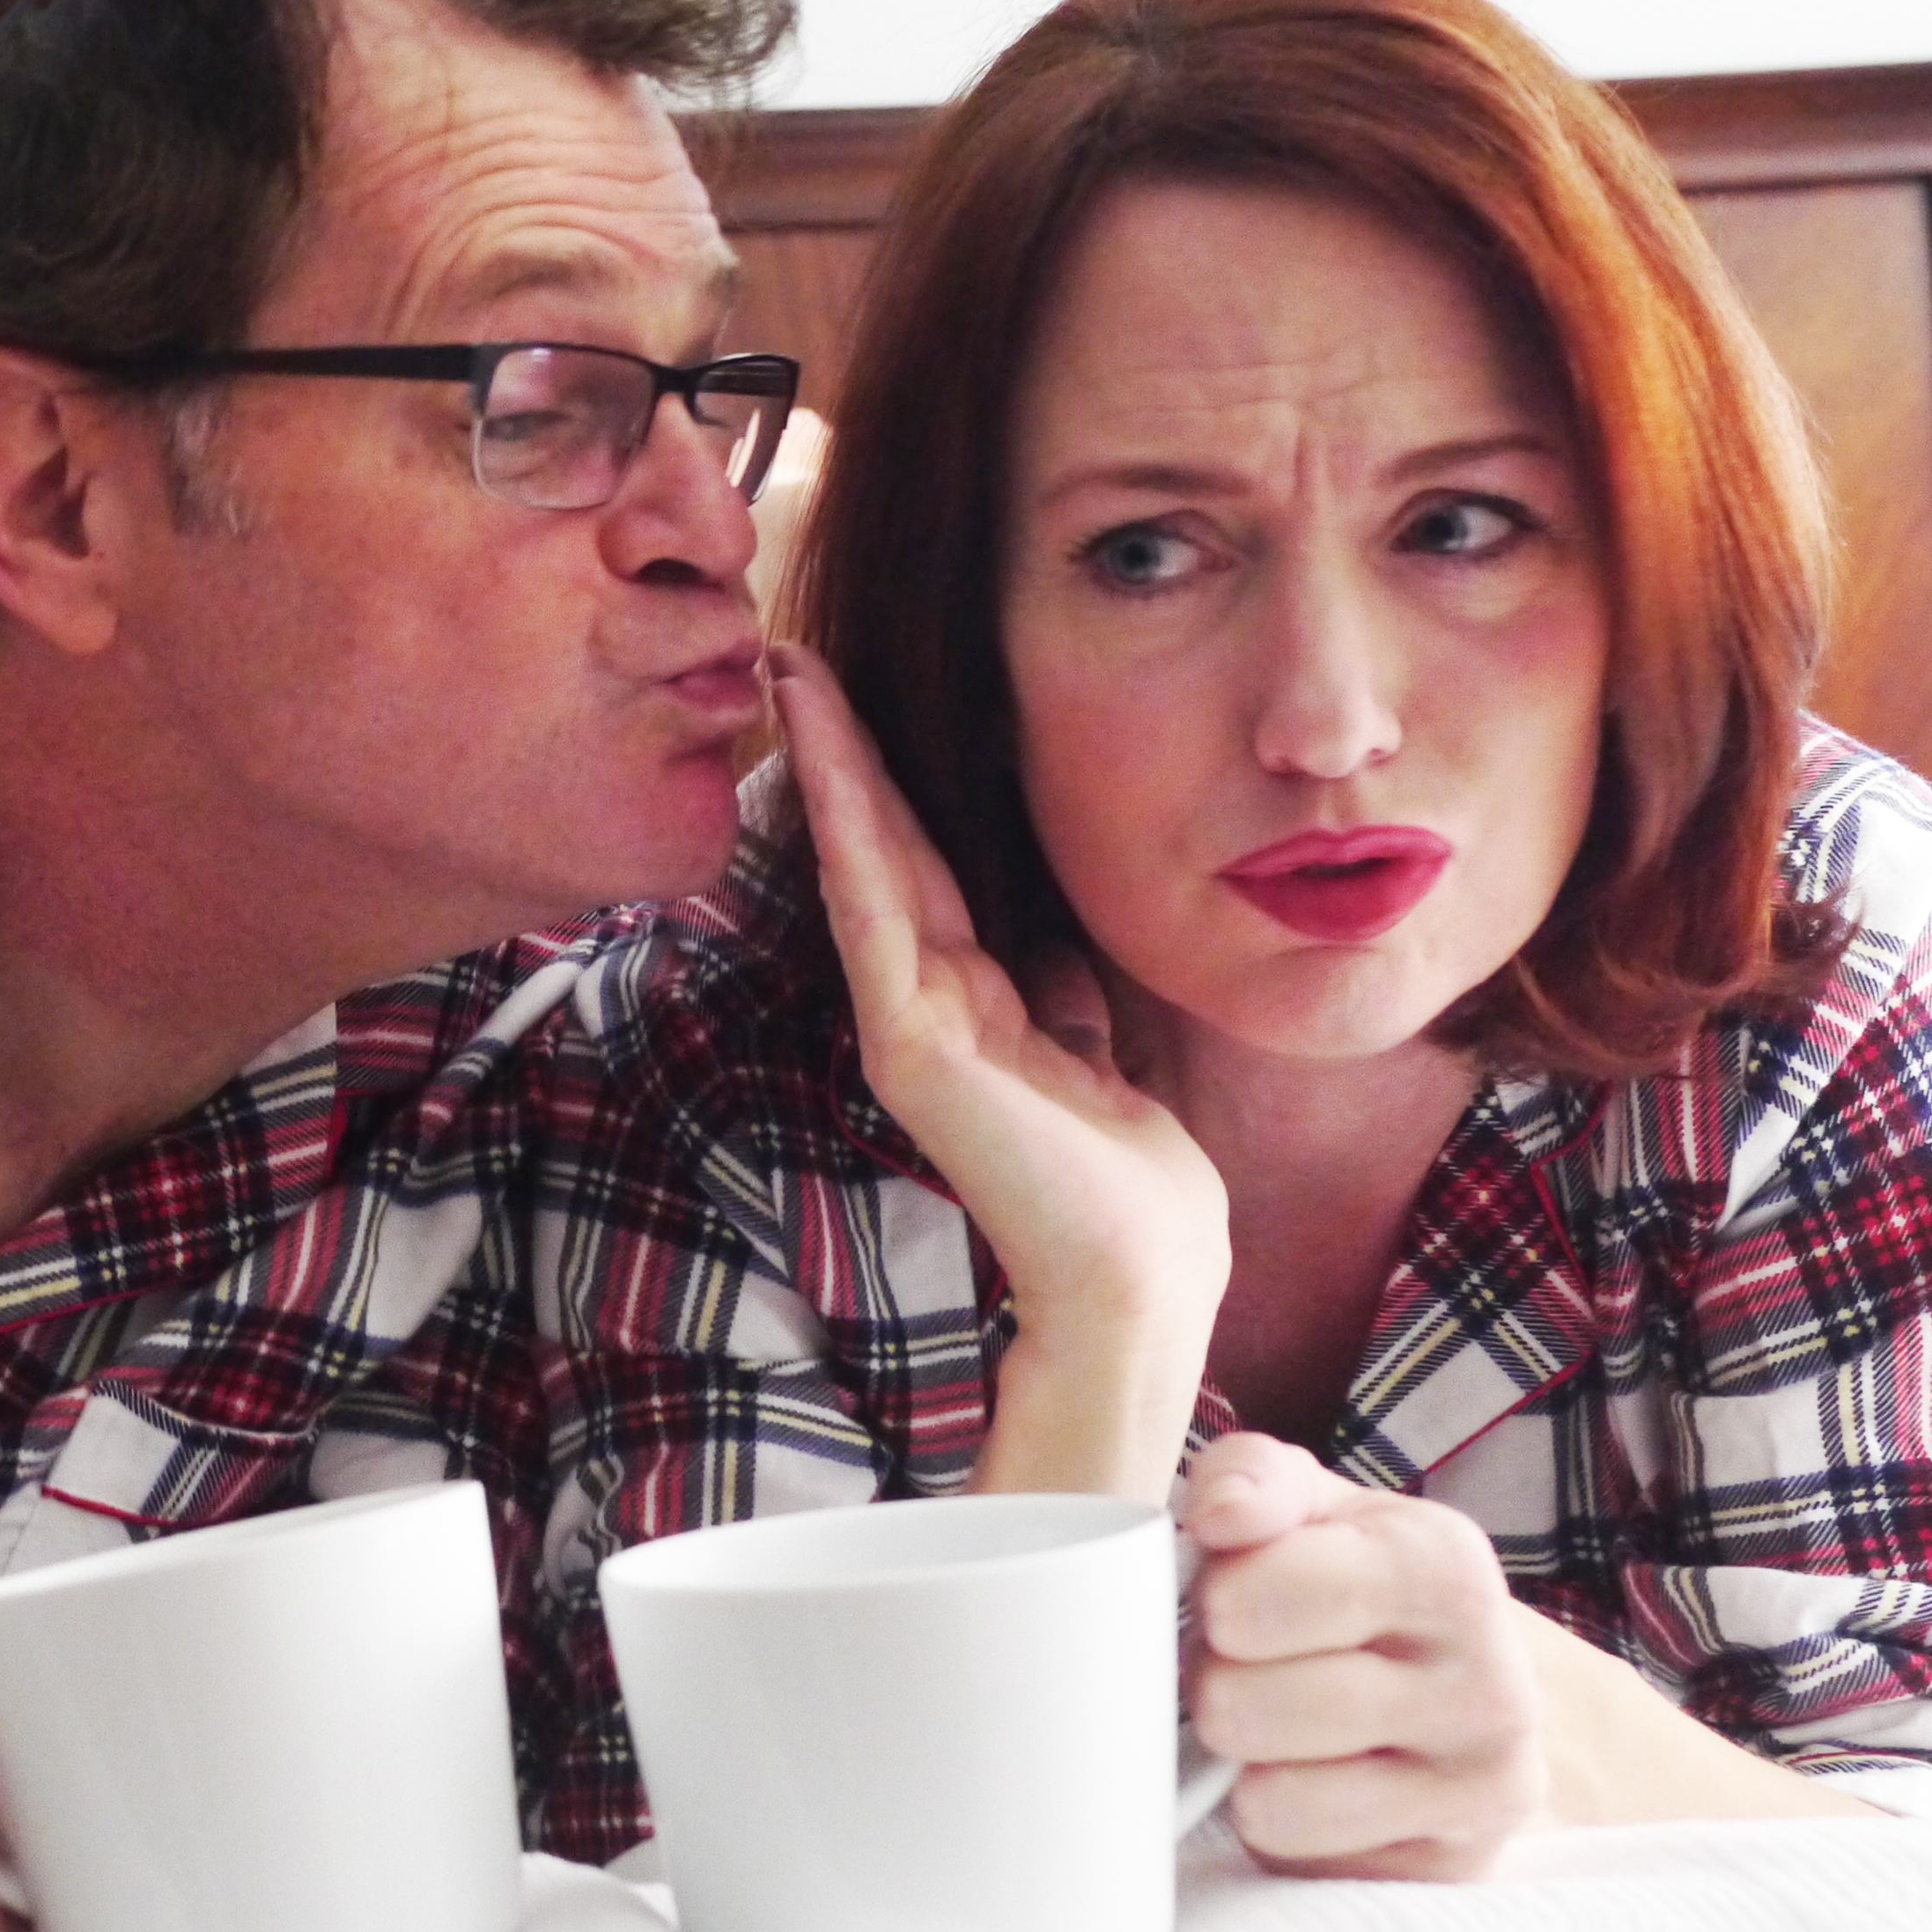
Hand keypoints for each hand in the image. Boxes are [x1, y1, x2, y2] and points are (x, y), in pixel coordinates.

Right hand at [771, 645, 1226, 1496]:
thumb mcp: (1100, 1052)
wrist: (1143, 1276)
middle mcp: (925, 1007)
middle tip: (789, 655)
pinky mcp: (913, 1043)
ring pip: (864, 865)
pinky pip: (875, 910)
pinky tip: (826, 757)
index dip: (882, 783)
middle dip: (835, 750)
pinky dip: (848, 826)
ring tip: (794, 677)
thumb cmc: (1133, 1187)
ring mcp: (910, 1024)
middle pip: (876, 851)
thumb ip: (1062, 996)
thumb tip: (1050, 941)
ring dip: (828, 765)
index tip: (847, 697)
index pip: (918, 869)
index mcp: (973, 1007)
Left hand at [1183, 1430, 1546, 1878]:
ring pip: (1273, 1801)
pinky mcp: (1454, 1872)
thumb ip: (1249, 1479)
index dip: (1212, 1607)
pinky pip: (1303, 1866)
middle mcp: (1490, 1682)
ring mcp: (1482, 1790)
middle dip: (1216, 1691)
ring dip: (1243, 1771)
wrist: (1459, 1688)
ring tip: (1276, 1734)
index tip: (1227, 1605)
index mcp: (1445, 1566)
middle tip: (1243, 1676)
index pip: (1255, 1600)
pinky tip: (1315, 1787)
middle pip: (1247, 1707)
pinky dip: (1285, 1832)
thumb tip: (1217, 1516)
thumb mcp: (1308, 1509)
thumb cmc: (1351, 1585)